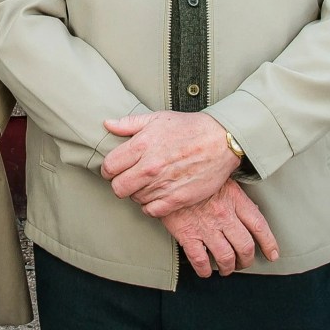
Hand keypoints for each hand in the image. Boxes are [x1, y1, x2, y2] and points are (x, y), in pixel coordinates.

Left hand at [100, 111, 240, 217]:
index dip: (109, 169)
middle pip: (118, 188)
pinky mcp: (178, 199)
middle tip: (129, 178)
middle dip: (120, 184)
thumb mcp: (157, 118)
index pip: (108, 167)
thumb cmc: (189, 128)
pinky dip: (151, 206)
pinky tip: (157, 195)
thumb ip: (129, 123)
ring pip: (135, 199)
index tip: (116, 168)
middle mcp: (150, 167)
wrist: (221, 141)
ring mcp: (164, 185)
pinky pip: (151, 211)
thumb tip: (107, 124)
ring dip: (138, 193)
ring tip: (149, 183)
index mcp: (141, 145)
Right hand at [160, 179, 280, 276]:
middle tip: (244, 263)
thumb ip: (237, 197)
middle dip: (247, 260)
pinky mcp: (187, 234)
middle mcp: (224, 215)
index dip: (269, 243)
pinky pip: (200, 261)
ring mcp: (206, 226)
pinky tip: (206, 270)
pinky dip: (205, 270)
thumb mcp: (222, 179)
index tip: (272, 254)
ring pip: (226, 257)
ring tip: (226, 268)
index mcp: (235, 199)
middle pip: (245, 247)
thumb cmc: (195, 174)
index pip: (259, 226)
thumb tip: (252, 212)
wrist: (165, 174)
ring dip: (229, 267)